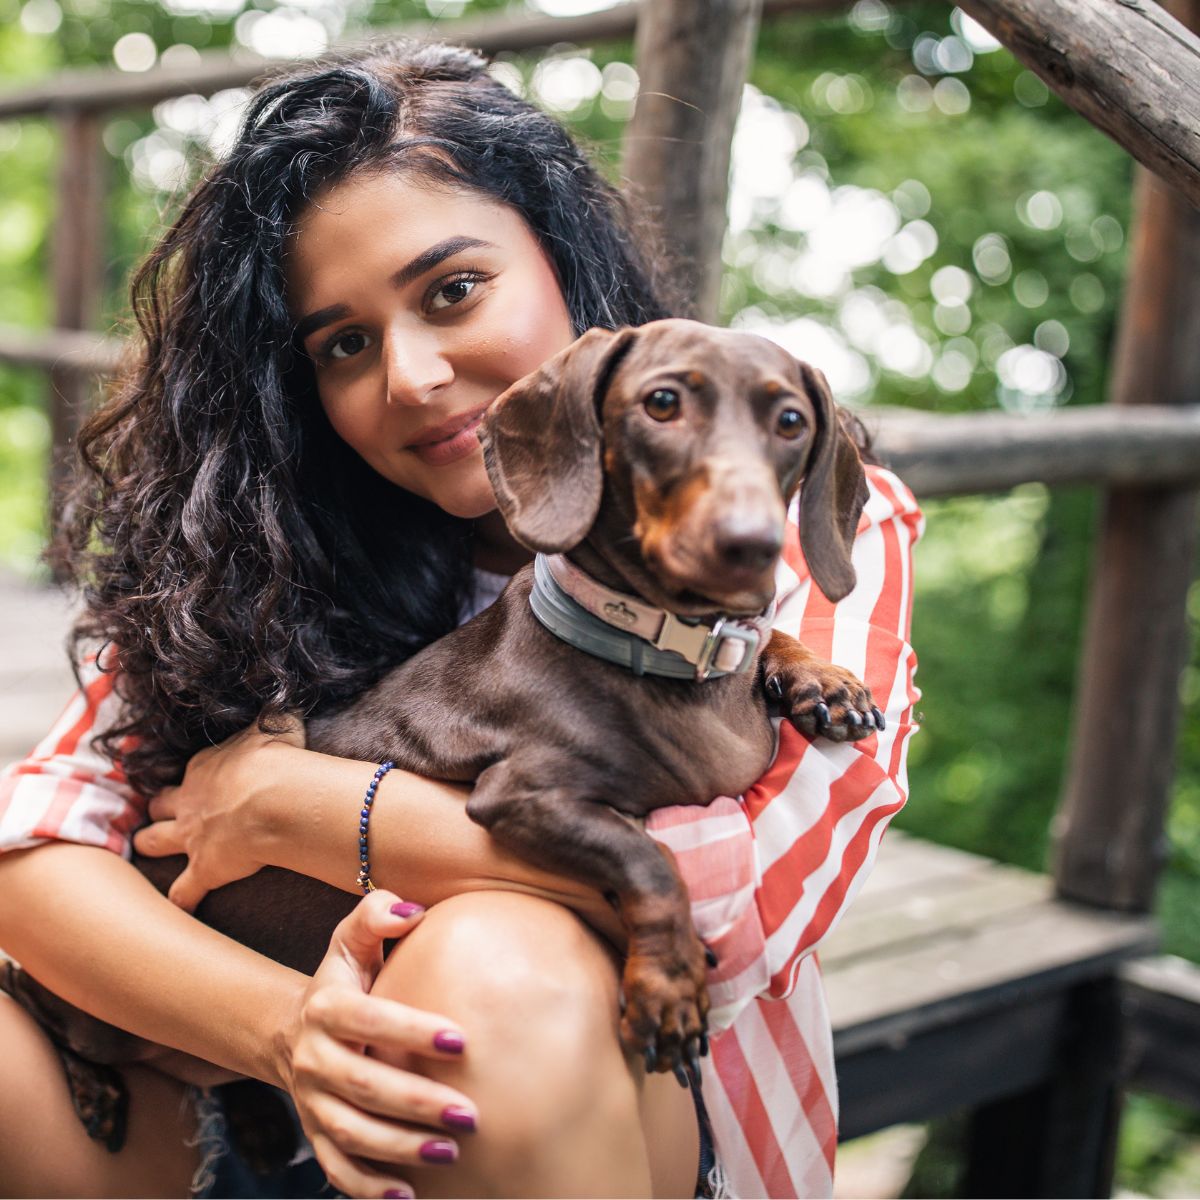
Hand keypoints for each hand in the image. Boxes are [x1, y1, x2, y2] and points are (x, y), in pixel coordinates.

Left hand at [132, 716, 305, 912]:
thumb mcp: (278, 724)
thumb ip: (274, 716)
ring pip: (154, 841)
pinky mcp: (203, 869)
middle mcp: (189, 801)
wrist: (276, 798)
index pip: (190, 772)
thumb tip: (283, 703)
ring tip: (147, 849)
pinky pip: (184, 891)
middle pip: (159, 805)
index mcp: (205, 768)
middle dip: (157, 809)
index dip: (192, 778)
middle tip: (159, 813)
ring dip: (150, 844)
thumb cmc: (279, 759)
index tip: (197, 781)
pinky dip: (181, 899)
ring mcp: (191, 837)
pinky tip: (179, 908)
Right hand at [280, 890, 477, 1197]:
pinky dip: (367, 1186)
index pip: (367, 1019)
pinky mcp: (315, 1134)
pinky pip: (336, 1168)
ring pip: (351, 1133)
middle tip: (470, 1114)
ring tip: (452, 1153)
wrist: (296, 1030)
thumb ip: (376, 915)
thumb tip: (412, 909)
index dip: (410, 1030)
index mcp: (326, 1007)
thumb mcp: (352, 940)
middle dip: (416, 1102)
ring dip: (400, 1148)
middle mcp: (313, 1058)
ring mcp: (311, 1102)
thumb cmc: (345, 979)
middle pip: (363, 1086)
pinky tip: (408, 1196)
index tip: (462, 1041)